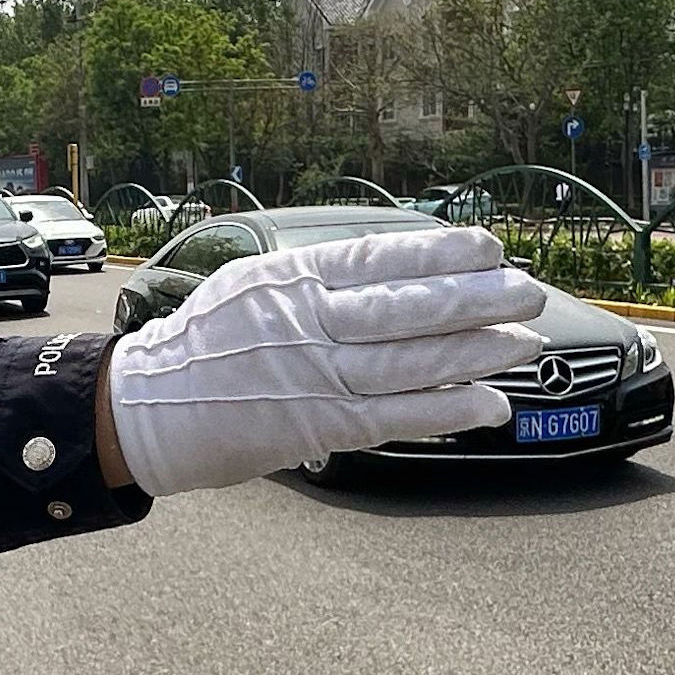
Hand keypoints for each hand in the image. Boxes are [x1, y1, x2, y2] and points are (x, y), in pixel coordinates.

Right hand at [103, 224, 544, 496]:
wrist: (147, 407)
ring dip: (478, 352)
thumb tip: (390, 267)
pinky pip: (398, 417)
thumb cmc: (205, 344)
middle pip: (409, 307)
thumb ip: (317, 277)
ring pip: (413, 362)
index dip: (440, 252)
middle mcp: (308, 323)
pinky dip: (449, 410)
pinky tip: (491, 403)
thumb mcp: (252, 285)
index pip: (381, 259)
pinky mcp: (319, 427)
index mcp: (292, 280)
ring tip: (524, 344)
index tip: (488, 247)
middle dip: (477, 298)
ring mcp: (316, 377)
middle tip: (527, 290)